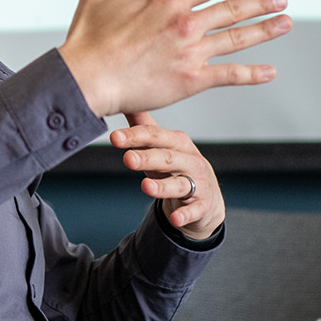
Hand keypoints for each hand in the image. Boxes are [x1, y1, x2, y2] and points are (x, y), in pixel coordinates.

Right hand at [58, 0, 290, 116]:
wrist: (84, 79)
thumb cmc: (87, 40)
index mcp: (166, 0)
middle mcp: (184, 23)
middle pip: (231, 9)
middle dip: (260, 3)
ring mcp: (191, 52)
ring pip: (237, 38)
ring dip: (265, 29)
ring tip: (285, 23)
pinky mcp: (191, 80)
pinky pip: (230, 75)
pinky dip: (252, 74)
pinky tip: (270, 71)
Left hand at [113, 113, 222, 239]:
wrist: (206, 200)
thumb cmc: (176, 168)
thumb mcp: (161, 147)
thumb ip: (143, 127)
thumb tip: (125, 100)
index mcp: (178, 143)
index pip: (156, 136)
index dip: (135, 136)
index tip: (114, 138)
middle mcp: (190, 161)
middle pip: (167, 158)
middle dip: (147, 158)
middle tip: (127, 158)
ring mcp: (198, 184)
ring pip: (180, 184)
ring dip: (162, 186)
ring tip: (145, 187)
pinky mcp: (202, 206)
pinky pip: (194, 211)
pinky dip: (185, 215)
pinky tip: (175, 219)